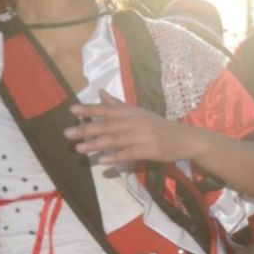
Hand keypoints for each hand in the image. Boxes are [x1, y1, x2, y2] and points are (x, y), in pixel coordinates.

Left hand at [65, 91, 203, 164]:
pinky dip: (116, 157)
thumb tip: (100, 93)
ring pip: (116, 140)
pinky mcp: (149, 150)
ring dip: (96, 144)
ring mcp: (143, 136)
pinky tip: (103, 161)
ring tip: (79, 149)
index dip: (90, 109)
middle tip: (67, 133)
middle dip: (87, 129)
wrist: (185, 139)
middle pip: (108, 125)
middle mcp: (136, 122)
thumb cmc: (160, 126)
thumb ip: (118, 105)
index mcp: (132, 112)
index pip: (108, 109)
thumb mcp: (140, 113)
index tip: (72, 110)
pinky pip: (129, 153)